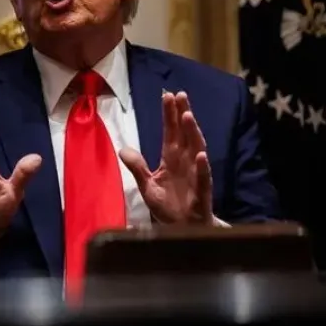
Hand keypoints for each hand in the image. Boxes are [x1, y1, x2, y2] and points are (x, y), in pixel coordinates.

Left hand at [119, 91, 213, 225]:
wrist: (183, 230)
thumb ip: (137, 167)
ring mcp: (195, 174)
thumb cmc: (168, 205)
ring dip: (193, 133)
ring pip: (196, 149)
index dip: (170, 114)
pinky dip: (203, 166)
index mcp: (172, 157)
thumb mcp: (147, 186)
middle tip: (180, 95)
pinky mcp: (202, 191)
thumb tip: (122, 148)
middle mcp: (185, 161)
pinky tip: (201, 155)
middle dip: (182, 114)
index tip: (168, 95)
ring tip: (188, 116)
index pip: (171, 131)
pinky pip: (204, 177)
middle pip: (184, 134)